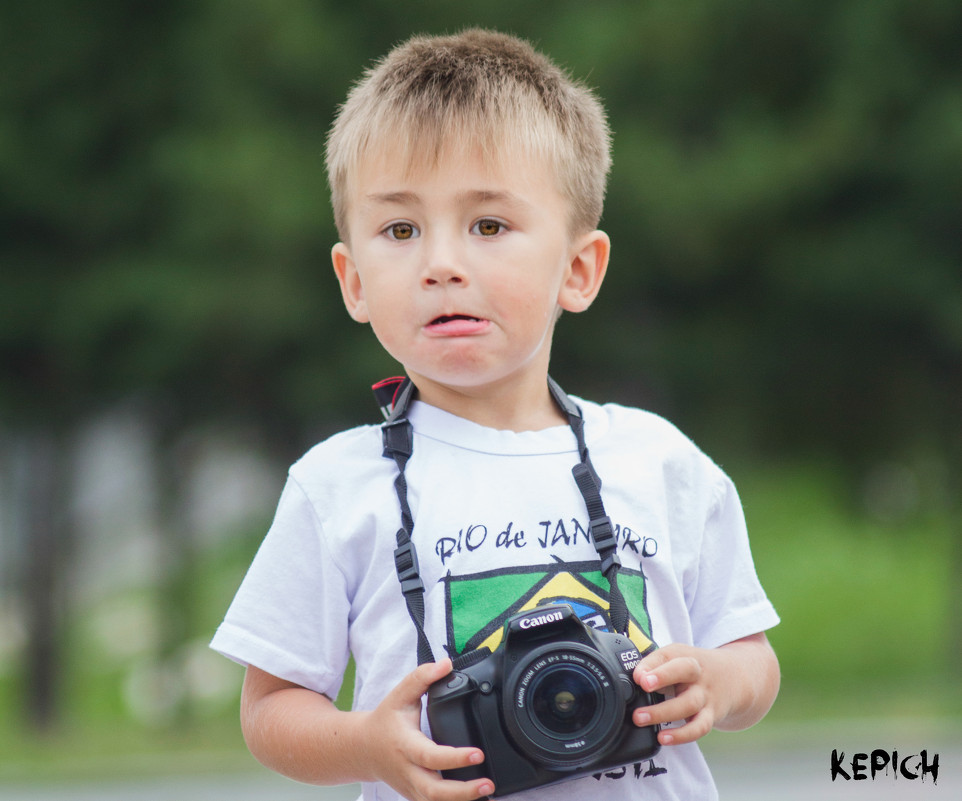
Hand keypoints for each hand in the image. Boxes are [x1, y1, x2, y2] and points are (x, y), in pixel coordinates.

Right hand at [364, 658, 494, 800]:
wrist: (363, 749)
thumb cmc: (385, 722)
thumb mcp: (399, 695)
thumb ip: (422, 677)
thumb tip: (446, 664)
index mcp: (406, 746)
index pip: (431, 756)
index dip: (454, 758)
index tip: (478, 754)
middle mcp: (409, 771)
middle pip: (435, 792)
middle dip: (463, 792)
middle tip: (488, 783)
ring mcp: (412, 788)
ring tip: (489, 794)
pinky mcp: (416, 796)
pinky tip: (477, 800)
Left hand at [630, 633, 778, 746]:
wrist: (736, 678)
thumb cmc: (695, 668)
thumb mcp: (677, 658)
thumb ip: (654, 665)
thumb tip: (632, 678)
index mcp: (685, 655)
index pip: (668, 654)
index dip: (652, 664)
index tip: (638, 675)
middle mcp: (697, 673)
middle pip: (683, 671)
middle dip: (662, 678)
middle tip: (642, 686)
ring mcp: (706, 695)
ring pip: (688, 703)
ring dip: (663, 712)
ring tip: (640, 719)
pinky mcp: (711, 715)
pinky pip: (699, 727)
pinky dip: (682, 735)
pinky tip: (664, 738)